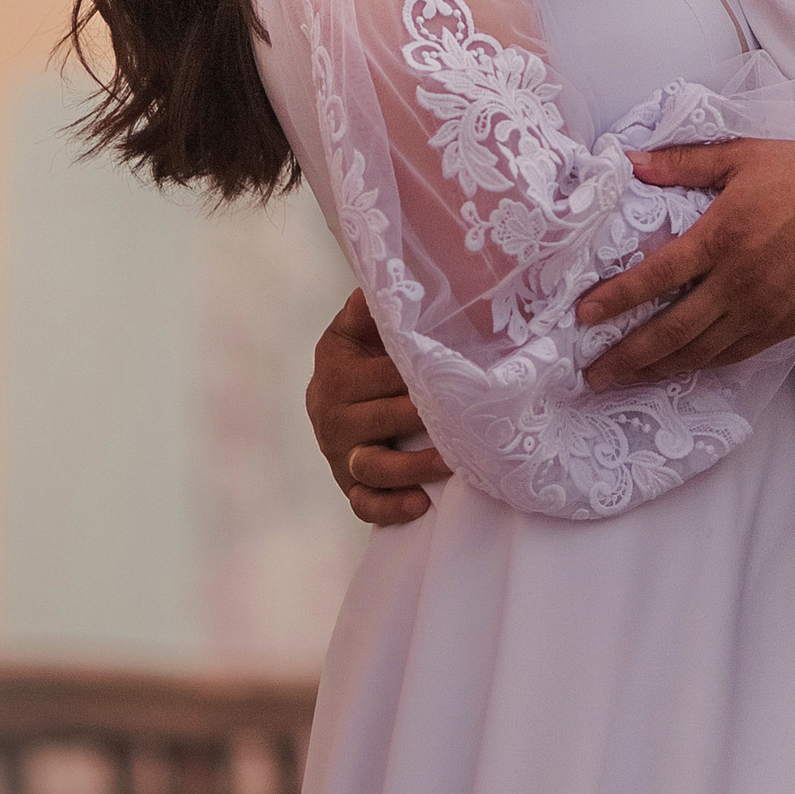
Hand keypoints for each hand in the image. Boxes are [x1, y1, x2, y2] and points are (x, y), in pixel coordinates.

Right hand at [305, 289, 451, 526]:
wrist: (330, 394)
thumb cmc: (359, 354)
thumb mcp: (355, 327)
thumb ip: (365, 310)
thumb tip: (374, 286)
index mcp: (336, 372)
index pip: (380, 375)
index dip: (417, 374)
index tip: (453, 373)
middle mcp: (331, 416)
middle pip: (380, 420)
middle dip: (421, 418)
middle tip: (464, 416)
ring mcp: (339, 454)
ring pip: (372, 466)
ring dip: (412, 467)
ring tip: (451, 461)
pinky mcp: (347, 484)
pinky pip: (364, 503)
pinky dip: (389, 507)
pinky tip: (420, 505)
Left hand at [578, 142, 794, 380]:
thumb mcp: (743, 157)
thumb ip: (684, 163)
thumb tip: (630, 160)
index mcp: (722, 237)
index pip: (656, 276)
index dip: (616, 299)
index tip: (582, 316)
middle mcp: (737, 282)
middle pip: (671, 330)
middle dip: (628, 355)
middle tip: (592, 374)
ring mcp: (762, 310)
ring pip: (700, 351)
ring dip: (659, 369)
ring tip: (626, 380)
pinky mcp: (784, 327)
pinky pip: (733, 355)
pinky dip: (702, 365)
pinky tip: (681, 368)